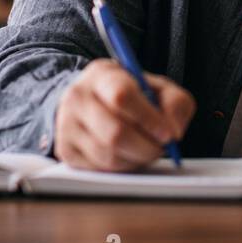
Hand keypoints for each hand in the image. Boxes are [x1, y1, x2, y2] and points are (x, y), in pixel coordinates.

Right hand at [53, 59, 195, 171]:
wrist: (94, 101)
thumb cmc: (133, 94)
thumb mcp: (158, 88)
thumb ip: (175, 103)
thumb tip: (174, 131)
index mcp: (101, 74)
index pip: (121, 96)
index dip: (148, 119)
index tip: (168, 134)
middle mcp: (77, 97)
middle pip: (114, 133)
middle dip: (146, 147)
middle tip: (162, 148)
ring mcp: (66, 124)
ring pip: (108, 155)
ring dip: (136, 159)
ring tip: (146, 149)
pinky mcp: (65, 149)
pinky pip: (100, 168)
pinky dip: (122, 167)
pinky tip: (129, 155)